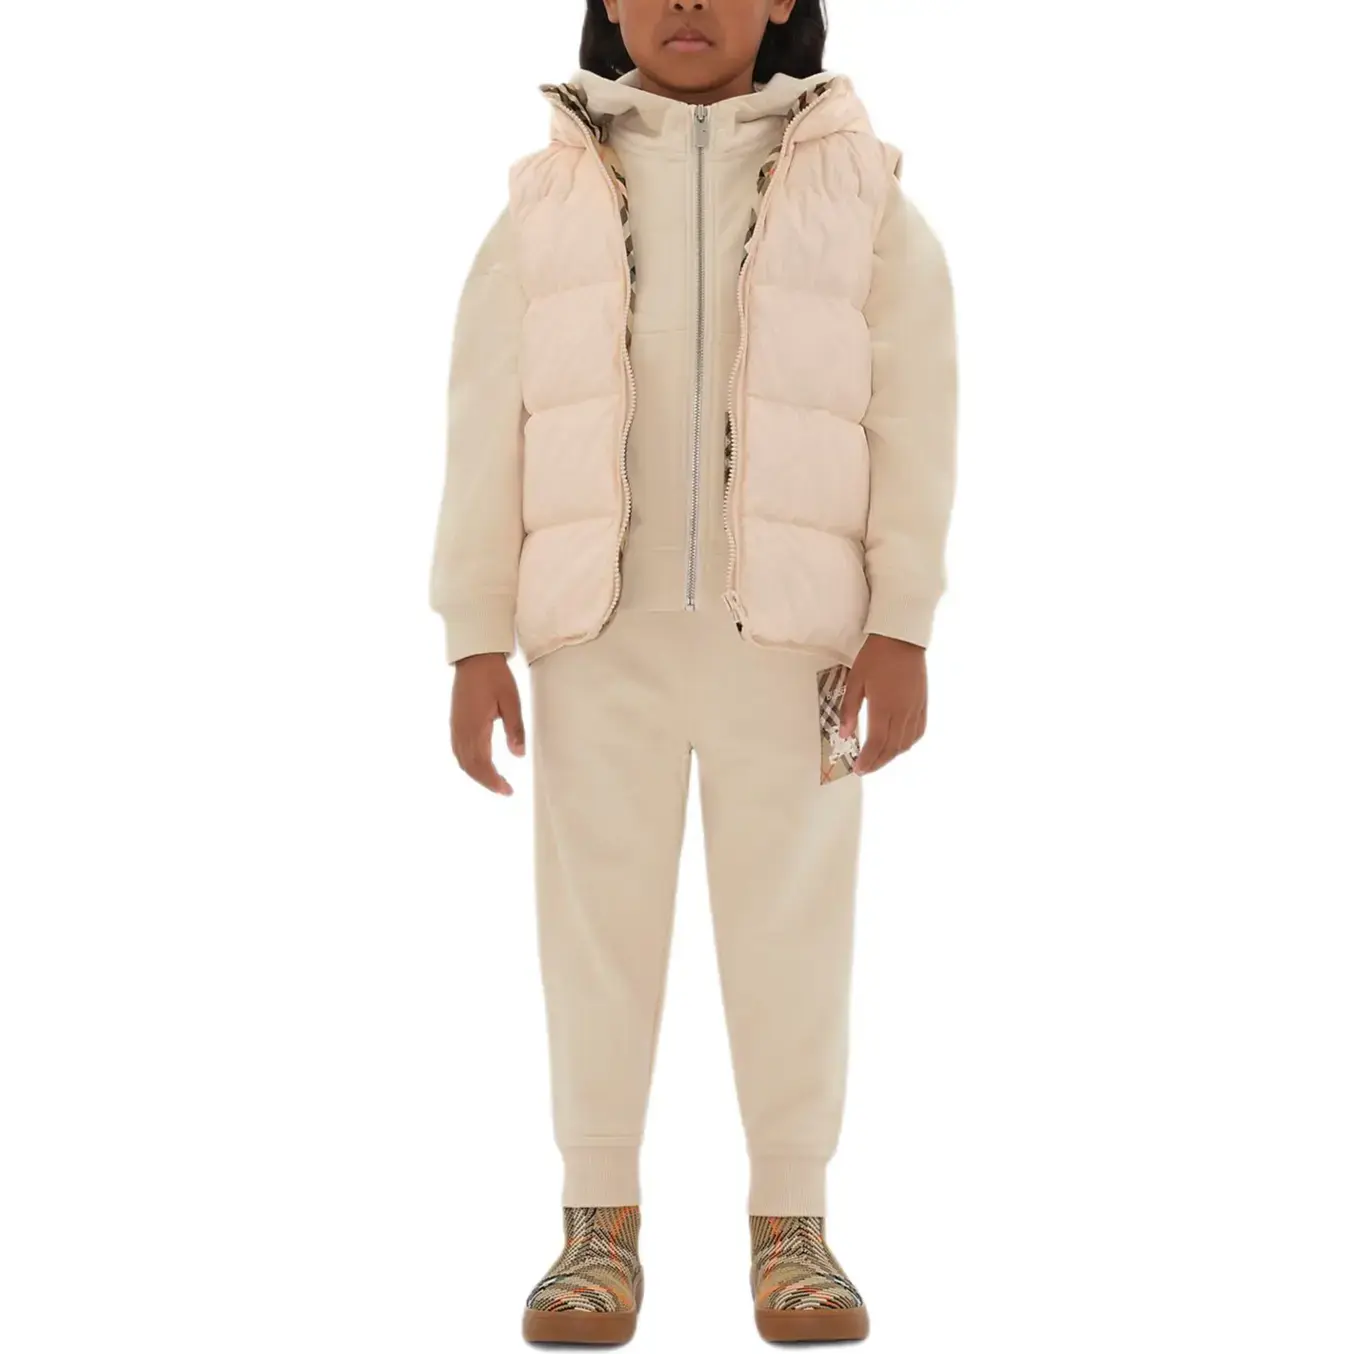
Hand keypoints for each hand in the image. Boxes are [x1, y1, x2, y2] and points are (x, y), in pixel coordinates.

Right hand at [450, 652, 524, 794]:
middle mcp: (461, 730)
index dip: (493, 781)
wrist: (474, 658)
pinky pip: (458, 750)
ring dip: (477, 774)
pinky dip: (468, 763)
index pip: (482, 764)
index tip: (507, 791)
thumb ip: (515, 729)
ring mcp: (456, 726)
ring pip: (462, 760)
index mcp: (475, 727)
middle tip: (505, 790)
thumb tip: (519, 755)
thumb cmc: (495, 677)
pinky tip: (479, 765)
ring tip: (494, 782)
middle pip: (470, 766)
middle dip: (486, 782)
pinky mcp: (455, 722)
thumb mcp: (512, 702)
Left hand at [839, 634, 927, 774]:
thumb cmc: (876, 657)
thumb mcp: (855, 681)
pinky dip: (907, 744)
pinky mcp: (923, 704)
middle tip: (865, 769)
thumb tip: (845, 734)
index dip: (867, 760)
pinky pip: (918, 732)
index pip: (876, 743)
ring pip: (906, 743)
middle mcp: (902, 713)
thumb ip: (849, 710)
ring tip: (878, 759)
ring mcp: (915, 710)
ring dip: (891, 756)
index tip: (857, 768)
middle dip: (877, 763)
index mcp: (884, 707)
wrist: (902, 639)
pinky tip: (898, 745)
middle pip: (892, 748)